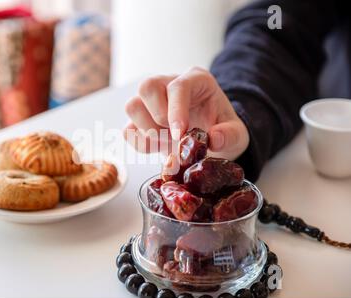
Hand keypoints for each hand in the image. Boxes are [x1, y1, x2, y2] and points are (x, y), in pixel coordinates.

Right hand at [123, 67, 249, 159]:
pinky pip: (128, 130)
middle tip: (174, 136)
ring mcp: (151, 102)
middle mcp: (169, 85)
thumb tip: (214, 139)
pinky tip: (158, 148)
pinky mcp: (141, 121)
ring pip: (132, 106)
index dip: (176, 110)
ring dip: (147, 131)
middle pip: (147, 87)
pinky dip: (140, 143)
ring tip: (167, 143)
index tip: (180, 134)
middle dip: (158, 116)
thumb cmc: (222, 131)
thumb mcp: (237, 134)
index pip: (178, 86)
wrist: (211, 142)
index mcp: (196, 81)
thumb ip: (230, 135)